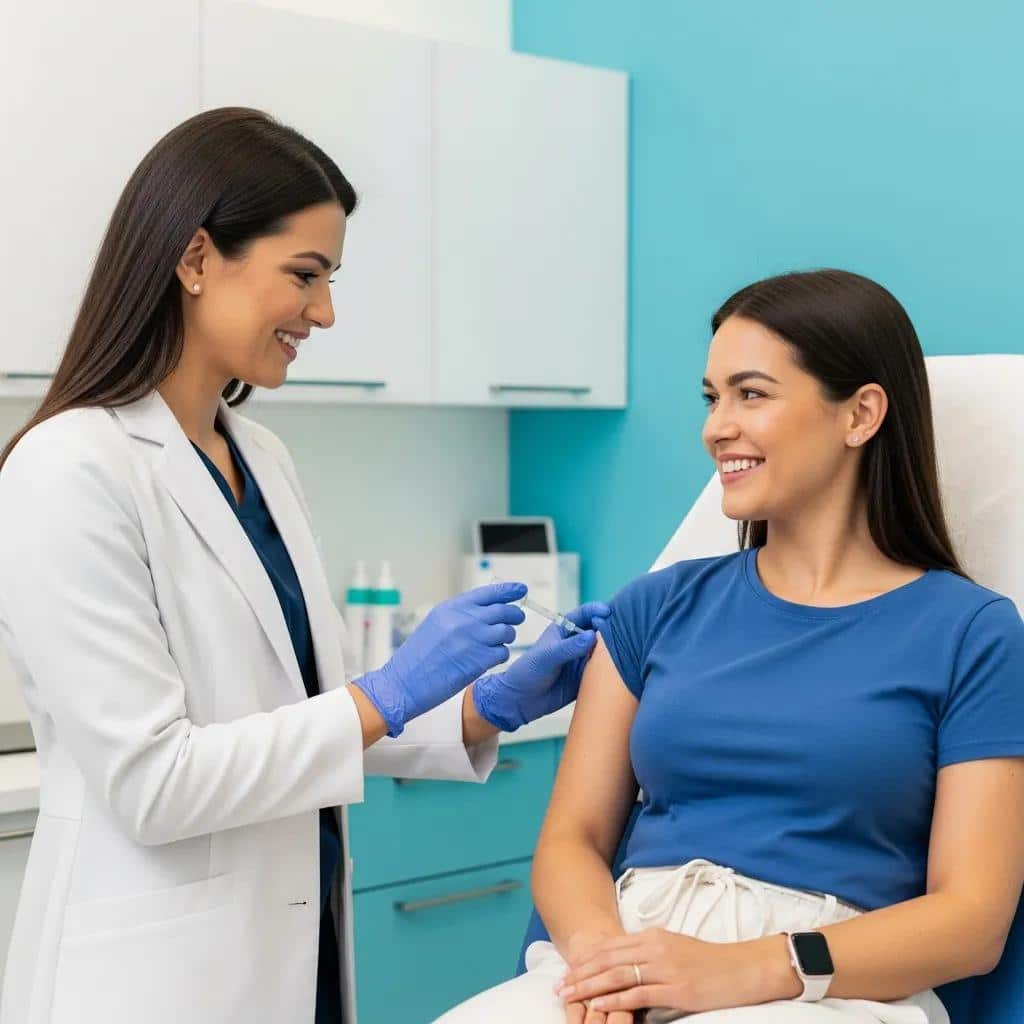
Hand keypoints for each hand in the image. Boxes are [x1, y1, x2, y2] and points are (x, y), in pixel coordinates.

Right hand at [354, 582, 526, 736]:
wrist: (403, 683)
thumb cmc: (416, 657)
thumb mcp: (435, 624)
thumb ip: (459, 615)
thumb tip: (487, 610)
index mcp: (451, 608)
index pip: (489, 593)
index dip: (508, 590)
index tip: (520, 589)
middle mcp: (464, 620)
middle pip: (503, 611)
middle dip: (514, 615)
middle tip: (516, 619)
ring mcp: (473, 640)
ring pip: (507, 632)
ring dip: (506, 638)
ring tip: (496, 644)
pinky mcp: (479, 661)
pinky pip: (502, 653)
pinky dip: (499, 656)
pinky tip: (488, 659)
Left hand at [471, 601, 609, 730]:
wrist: (521, 701)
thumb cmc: (528, 672)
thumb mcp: (547, 656)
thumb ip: (569, 647)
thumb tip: (592, 635)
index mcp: (565, 630)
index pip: (584, 614)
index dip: (597, 610)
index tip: (608, 612)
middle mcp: (577, 643)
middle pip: (599, 632)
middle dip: (611, 630)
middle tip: (622, 633)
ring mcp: (583, 660)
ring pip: (604, 652)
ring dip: (614, 652)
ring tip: (625, 653)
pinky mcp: (587, 678)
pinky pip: (603, 673)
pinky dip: (612, 671)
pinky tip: (621, 671)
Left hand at [555, 928, 772, 1017]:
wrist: (742, 968)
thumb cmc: (709, 961)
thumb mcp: (675, 948)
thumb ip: (649, 953)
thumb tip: (625, 964)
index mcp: (654, 936)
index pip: (610, 946)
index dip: (587, 959)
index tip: (568, 970)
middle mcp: (655, 948)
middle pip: (608, 960)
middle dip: (581, 974)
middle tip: (560, 987)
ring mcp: (664, 968)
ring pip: (617, 976)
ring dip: (590, 987)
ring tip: (570, 997)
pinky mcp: (675, 989)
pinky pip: (638, 994)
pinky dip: (616, 1000)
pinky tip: (599, 1006)